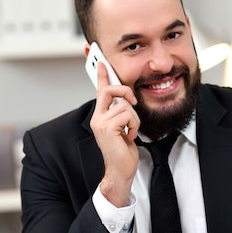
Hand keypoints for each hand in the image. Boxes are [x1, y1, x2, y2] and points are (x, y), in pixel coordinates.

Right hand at [90, 62, 139, 207]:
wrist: (121, 170)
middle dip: (125, 91)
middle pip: (110, 90)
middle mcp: (97, 117)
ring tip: (130, 132)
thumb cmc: (123, 152)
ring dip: (134, 120)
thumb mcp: (123, 128)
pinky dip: (134, 126)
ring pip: (125, 106)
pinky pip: (128, 115)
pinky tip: (128, 137)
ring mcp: (100, 122)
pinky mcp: (107, 127)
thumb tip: (127, 100)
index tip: (102, 62)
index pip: (100, 91)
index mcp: (100, 116)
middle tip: (132, 101)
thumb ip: (121, 113)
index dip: (101, 76)